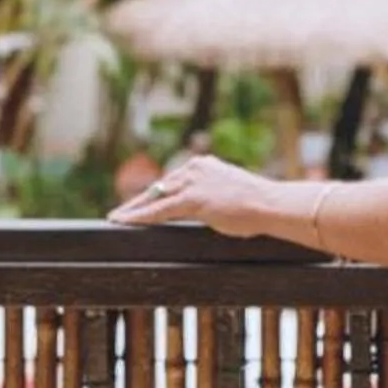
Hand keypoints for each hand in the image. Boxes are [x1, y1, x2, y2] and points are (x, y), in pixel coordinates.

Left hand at [107, 154, 289, 238]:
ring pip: (155, 197)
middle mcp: (194, 168)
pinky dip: (140, 217)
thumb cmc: (258, 204)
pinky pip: (159, 210)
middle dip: (138, 201)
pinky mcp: (191, 199)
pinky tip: (125, 222)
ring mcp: (192, 182)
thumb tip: (206, 206)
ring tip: (117, 219)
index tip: (142, 200)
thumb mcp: (230, 192)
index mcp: (204, 165)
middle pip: (159, 187)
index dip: (155, 193)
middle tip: (120, 213)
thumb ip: (212, 195)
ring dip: (134, 210)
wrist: (270, 204)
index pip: (173, 180)